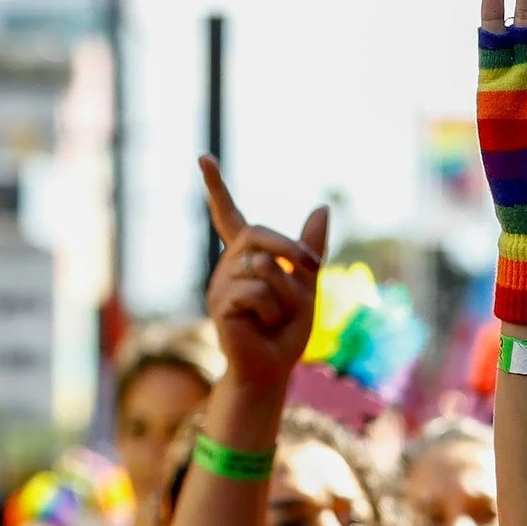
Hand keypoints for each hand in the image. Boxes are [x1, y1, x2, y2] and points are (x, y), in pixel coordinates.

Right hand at [199, 157, 328, 391]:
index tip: (204, 157)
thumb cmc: (288, 330)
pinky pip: (257, 292)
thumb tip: (322, 206)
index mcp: (247, 258)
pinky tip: (262, 325)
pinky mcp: (220, 304)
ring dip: (286, 295)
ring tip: (275, 317)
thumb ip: (310, 249)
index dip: (216, 187)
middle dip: (292, 252)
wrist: (273, 368)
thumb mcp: (307, 284)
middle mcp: (229, 266)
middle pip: (259, 235)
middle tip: (311, 270)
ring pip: (264, 268)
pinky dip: (273, 310)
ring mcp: (221, 284)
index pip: (228, 215)